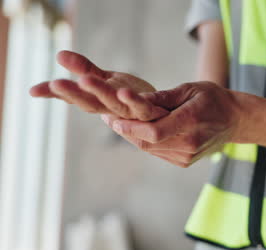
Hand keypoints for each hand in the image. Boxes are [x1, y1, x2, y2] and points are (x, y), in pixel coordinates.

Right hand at [30, 50, 168, 120]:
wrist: (165, 113)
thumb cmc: (131, 97)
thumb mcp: (106, 79)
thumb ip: (84, 68)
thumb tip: (58, 54)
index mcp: (100, 102)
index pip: (76, 97)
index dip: (58, 93)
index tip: (35, 90)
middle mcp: (113, 110)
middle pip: (91, 103)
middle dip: (74, 93)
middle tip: (56, 83)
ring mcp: (132, 112)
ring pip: (114, 105)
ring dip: (100, 93)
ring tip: (85, 80)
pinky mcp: (152, 110)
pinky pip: (142, 107)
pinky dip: (133, 100)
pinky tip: (123, 90)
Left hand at [102, 82, 241, 167]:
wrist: (235, 121)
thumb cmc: (214, 99)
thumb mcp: (191, 89)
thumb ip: (164, 97)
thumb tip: (136, 98)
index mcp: (191, 122)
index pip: (154, 131)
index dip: (130, 127)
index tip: (112, 117)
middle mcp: (189, 144)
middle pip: (147, 142)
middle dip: (125, 131)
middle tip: (107, 117)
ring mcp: (187, 156)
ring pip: (150, 149)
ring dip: (132, 136)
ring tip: (117, 121)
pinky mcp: (184, 161)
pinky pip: (158, 152)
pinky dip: (145, 142)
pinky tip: (138, 130)